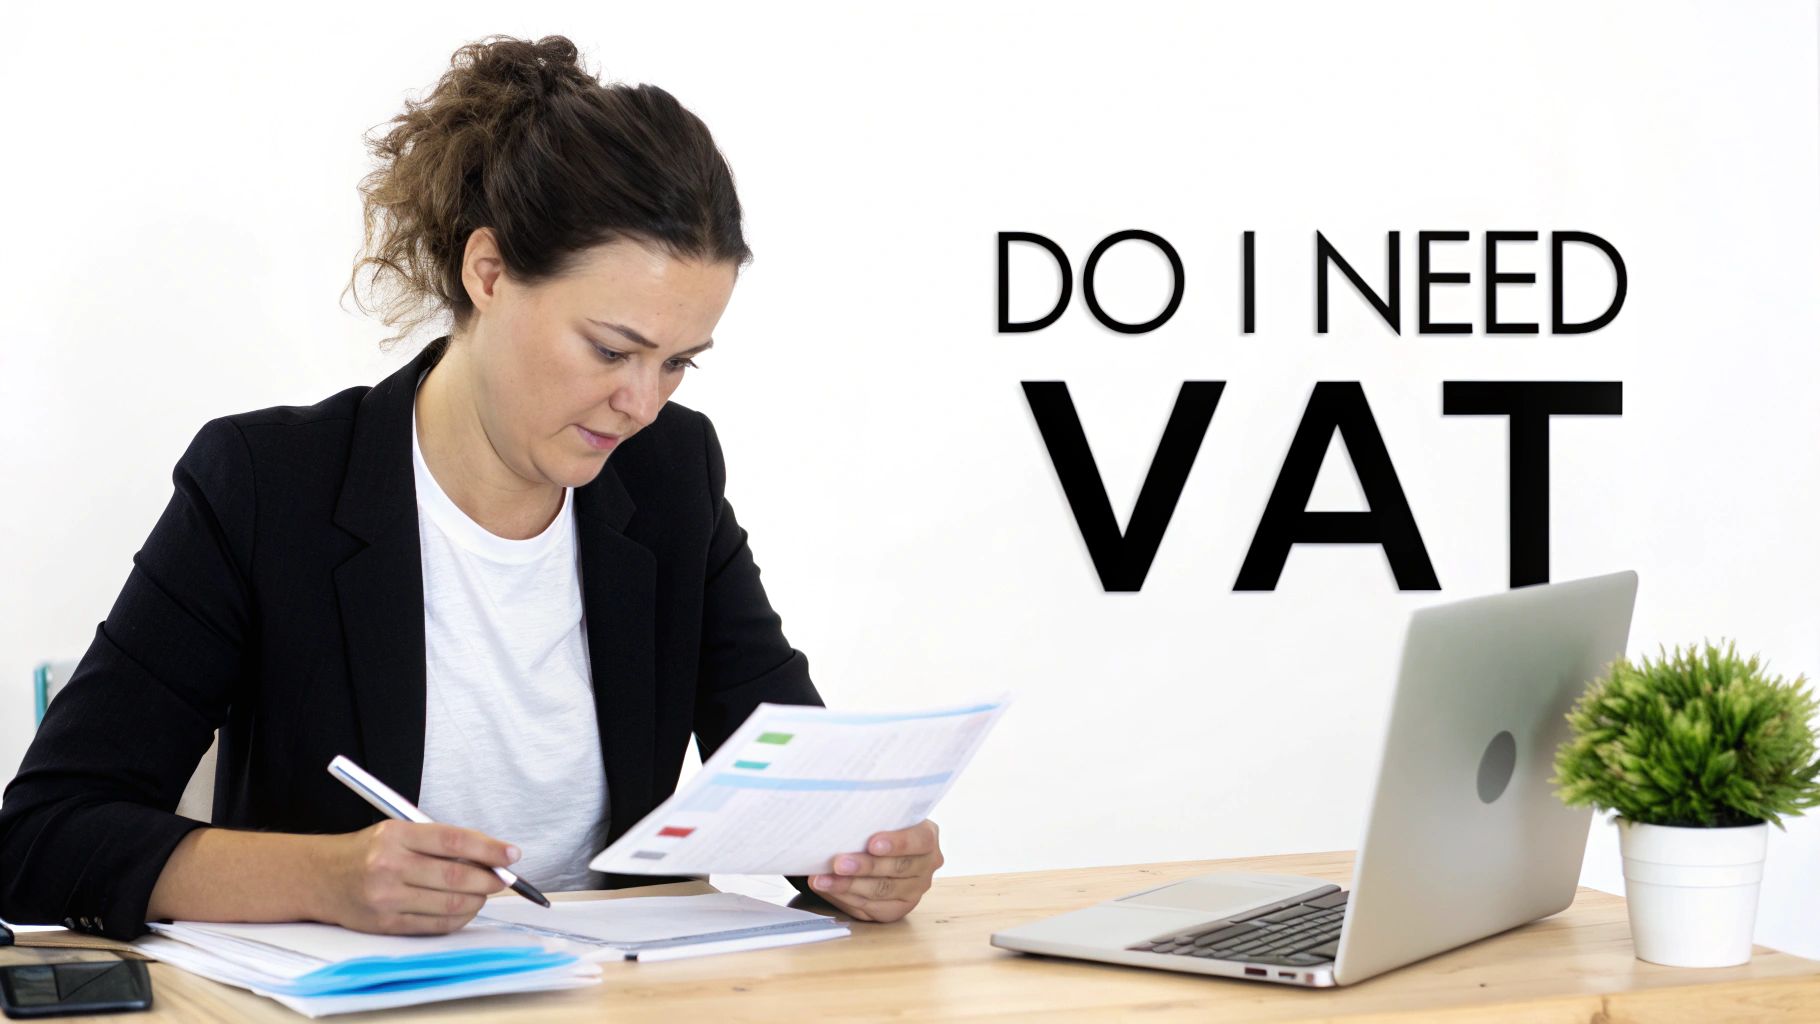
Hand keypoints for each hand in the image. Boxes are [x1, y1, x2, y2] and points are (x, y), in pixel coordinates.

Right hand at [313, 820, 512, 933]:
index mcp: (396, 835)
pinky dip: (459, 918)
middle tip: (502, 878)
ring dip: (477, 900)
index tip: (512, 854)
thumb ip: (438, 843)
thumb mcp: (397, 833)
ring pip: (450, 904)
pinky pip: (435, 925)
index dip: (489, 849)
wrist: (319, 878)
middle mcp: (390, 865)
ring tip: (483, 893)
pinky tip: (466, 909)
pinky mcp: (385, 923)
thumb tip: (488, 857)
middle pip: (456, 876)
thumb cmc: (367, 852)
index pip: (454, 841)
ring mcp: (386, 898)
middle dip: (489, 879)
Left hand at [807, 819, 941, 922]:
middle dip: (865, 866)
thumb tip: (840, 821)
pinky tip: (829, 888)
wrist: (877, 850)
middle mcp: (926, 865)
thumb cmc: (876, 828)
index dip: (898, 843)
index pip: (920, 840)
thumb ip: (871, 818)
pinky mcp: (896, 909)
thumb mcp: (881, 817)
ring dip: (849, 885)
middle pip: (898, 868)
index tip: (872, 844)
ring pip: (882, 890)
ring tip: (823, 879)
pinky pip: (871, 906)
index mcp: (927, 836)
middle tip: (838, 863)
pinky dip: (846, 897)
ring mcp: (914, 890)